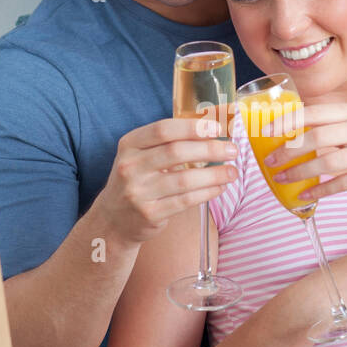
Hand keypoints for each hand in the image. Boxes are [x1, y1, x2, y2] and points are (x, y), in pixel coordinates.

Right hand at [98, 117, 237, 247]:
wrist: (113, 219)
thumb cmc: (136, 181)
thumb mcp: (140, 156)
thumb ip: (167, 143)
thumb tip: (211, 131)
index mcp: (129, 145)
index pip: (163, 130)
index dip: (192, 127)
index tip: (216, 127)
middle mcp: (130, 166)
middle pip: (176, 152)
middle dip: (210, 149)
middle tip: (232, 150)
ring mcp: (138, 192)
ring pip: (185, 179)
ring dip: (214, 174)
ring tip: (232, 172)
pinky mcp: (149, 213)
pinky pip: (185, 200)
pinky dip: (207, 193)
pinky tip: (219, 187)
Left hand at [262, 101, 346, 201]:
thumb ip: (332, 125)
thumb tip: (291, 131)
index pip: (315, 112)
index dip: (288, 121)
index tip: (267, 131)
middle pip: (318, 136)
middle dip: (289, 150)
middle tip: (270, 160)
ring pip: (328, 161)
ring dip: (300, 172)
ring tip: (282, 179)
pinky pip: (343, 183)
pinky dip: (321, 190)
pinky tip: (305, 196)